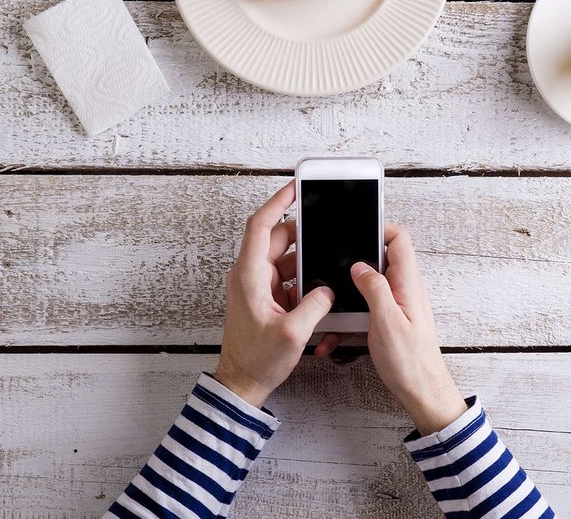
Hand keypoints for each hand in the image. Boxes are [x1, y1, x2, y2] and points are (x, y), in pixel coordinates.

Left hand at [214, 181, 336, 407]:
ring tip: (323, 267)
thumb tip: (328, 288)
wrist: (242, 382)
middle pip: (276, 238)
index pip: (261, 225)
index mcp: (249, 275)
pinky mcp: (262, 296)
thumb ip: (316, 304)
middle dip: (302, 234)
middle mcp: (248, 275)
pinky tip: (316, 288)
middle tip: (325, 231)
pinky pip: (284, 276)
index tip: (295, 188)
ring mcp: (254, 285)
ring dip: (304, 261)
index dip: (278, 203)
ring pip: (283, 258)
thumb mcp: (294, 333)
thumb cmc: (257, 360)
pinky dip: (301, 278)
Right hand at [352, 225, 466, 434]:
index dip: (379, 228)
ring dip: (350, 293)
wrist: (421, 391)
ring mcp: (399, 302)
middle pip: (381, 257)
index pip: (399, 238)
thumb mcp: (387, 321)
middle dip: (356, 261)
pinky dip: (351, 316)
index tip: (355, 231)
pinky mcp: (391, 317)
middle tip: (334, 268)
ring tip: (331, 304)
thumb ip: (374, 288)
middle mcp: (406, 287)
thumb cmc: (409, 361)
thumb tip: (360, 265)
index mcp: (408, 282)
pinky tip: (336, 333)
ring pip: (370, 284)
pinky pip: (367, 307)